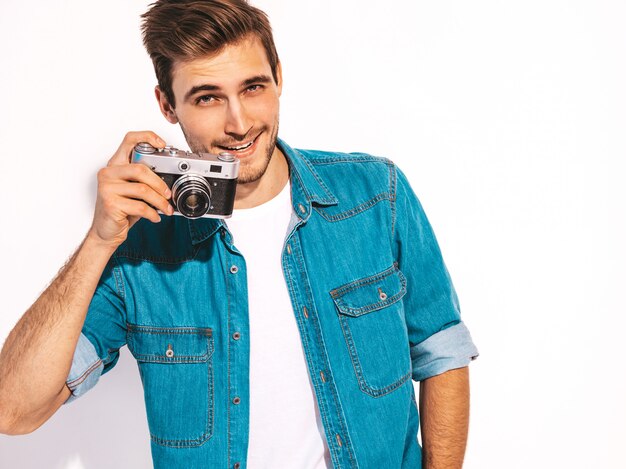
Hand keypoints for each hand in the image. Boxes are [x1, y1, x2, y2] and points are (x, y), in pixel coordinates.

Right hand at [87, 131, 173, 249]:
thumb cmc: (121, 209)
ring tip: (166, 208)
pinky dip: (153, 213)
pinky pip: (140, 207)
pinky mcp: (111, 204)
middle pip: (141, 169)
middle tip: (169, 195)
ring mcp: (107, 188)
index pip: (129, 140)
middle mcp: (108, 173)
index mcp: (115, 165)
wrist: (106, 231)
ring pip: (143, 190)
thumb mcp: (132, 190)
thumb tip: (170, 178)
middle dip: (160, 184)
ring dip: (160, 202)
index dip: (147, 137)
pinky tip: (155, 217)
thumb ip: (144, 179)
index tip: (162, 144)